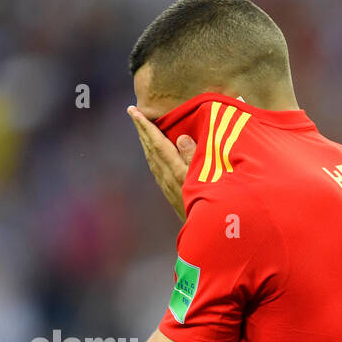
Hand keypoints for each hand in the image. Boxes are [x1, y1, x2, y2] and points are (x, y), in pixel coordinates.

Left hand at [128, 106, 196, 221]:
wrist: (204, 230)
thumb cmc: (209, 201)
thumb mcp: (205, 177)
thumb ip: (193, 157)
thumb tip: (182, 138)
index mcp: (175, 169)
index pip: (157, 142)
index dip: (145, 126)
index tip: (134, 112)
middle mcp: (166, 176)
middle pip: (150, 148)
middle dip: (141, 129)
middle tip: (132, 112)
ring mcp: (165, 184)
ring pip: (151, 158)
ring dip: (145, 141)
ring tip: (141, 128)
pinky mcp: (168, 191)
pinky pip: (155, 167)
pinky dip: (151, 154)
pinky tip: (152, 153)